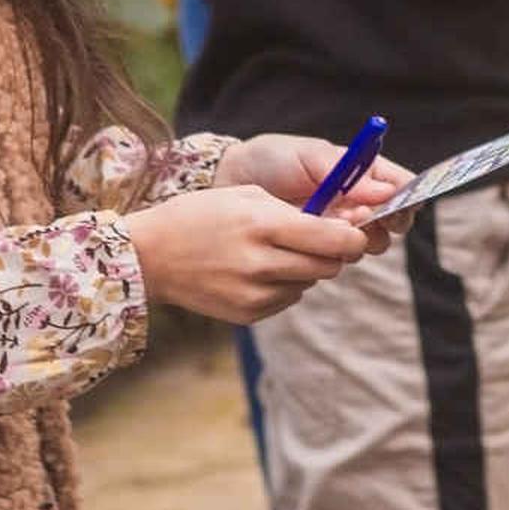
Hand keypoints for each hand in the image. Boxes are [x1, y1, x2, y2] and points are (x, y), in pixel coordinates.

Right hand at [120, 187, 381, 322]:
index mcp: (263, 225)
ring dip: (306, 269)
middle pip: (329, 266)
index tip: (357, 232)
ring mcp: (254, 293)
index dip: (353, 237)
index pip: (333, 239)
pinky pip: (288, 299)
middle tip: (322, 241)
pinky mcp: (247, 314)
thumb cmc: (201, 215)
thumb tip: (339, 230)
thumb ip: (295, 211)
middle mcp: (261, 263)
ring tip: (277, 252)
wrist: (151, 255)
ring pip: (310, 284)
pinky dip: (284, 285)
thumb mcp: (247, 195)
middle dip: (334, 253)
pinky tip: (258, 271)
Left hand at [218, 133, 416, 240]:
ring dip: (357, 238)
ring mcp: (340, 227)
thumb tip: (386, 190)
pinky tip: (313, 241)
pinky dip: (333, 253)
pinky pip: (340, 258)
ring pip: (370, 243)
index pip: (402, 186)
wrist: (228, 184)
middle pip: (394, 220)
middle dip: (382, 222)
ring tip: (330, 225)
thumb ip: (347, 171)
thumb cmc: (270, 159)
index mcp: (361, 171)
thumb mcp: (307, 156)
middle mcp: (357, 201)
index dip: (407, 198)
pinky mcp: (320, 249)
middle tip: (357, 219)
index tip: (394, 206)